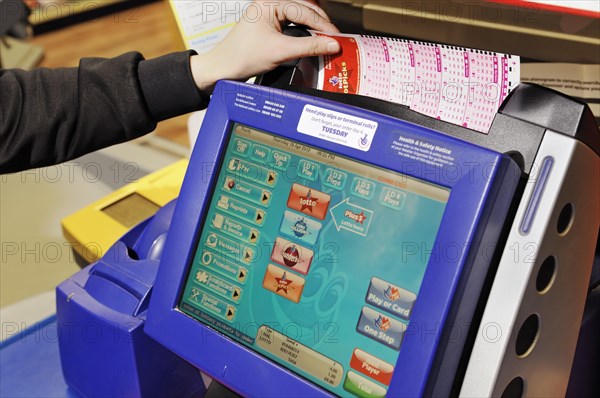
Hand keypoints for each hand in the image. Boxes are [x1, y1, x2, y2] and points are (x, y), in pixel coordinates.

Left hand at [190, 0, 340, 93]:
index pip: (305, 10)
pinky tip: (314, 40)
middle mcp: (270, 3)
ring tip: (327, 39)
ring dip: (315, 26)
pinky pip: (294, 22)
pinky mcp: (270, 24)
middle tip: (336, 39)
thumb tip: (332, 44)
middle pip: (305, 8)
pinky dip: (306, 31)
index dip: (323, 24)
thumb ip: (309, 46)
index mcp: (269, 2)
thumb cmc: (242, 57)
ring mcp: (270, 12)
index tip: (337, 37)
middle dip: (321, 23)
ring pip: (301, 15)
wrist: (224, 69)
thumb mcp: (281, 51)